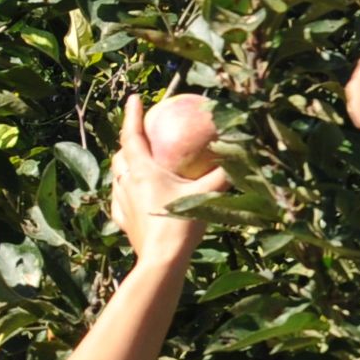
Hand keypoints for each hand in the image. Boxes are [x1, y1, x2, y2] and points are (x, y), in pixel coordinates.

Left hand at [111, 94, 229, 266]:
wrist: (162, 261)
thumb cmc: (181, 225)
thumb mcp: (206, 195)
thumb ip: (223, 173)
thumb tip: (241, 150)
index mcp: (142, 170)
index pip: (132, 134)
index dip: (133, 114)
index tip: (135, 98)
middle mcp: (126, 183)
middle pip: (121, 155)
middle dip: (128, 141)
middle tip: (143, 135)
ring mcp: (122, 203)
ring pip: (119, 177)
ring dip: (127, 167)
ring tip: (140, 165)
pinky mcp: (123, 222)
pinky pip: (121, 200)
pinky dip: (127, 192)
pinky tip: (136, 197)